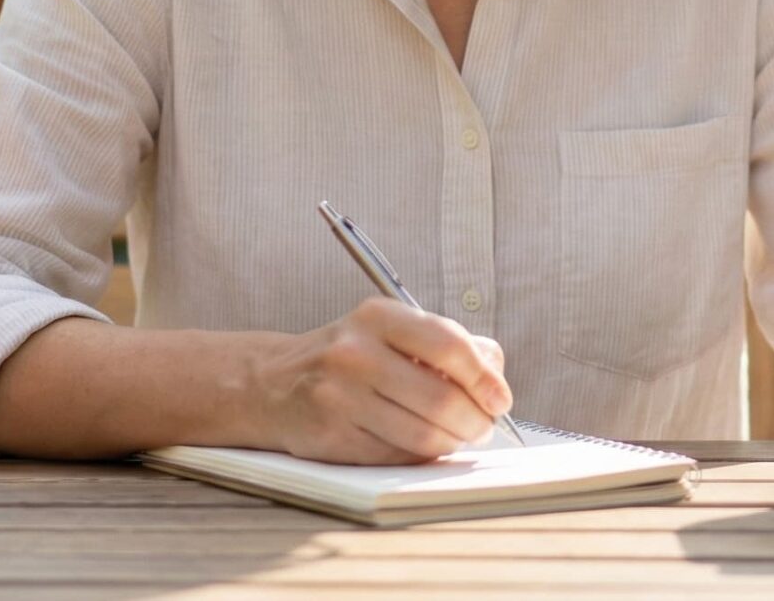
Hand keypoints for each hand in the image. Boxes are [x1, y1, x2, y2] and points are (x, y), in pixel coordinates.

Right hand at [249, 296, 513, 463]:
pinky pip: (396, 456)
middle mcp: (356, 352)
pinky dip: (419, 456)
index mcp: (379, 316)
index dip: (485, 379)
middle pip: (441, 398)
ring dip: (451, 442)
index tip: (500, 399)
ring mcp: (340, 395)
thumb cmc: (349, 358)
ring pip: (422, 435)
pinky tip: (418, 444)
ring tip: (454, 436)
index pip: (450, 345)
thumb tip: (494, 371)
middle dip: (475, 421)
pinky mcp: (332, 435)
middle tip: (482, 427)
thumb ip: (447, 343)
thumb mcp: (391, 331)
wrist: (273, 385)